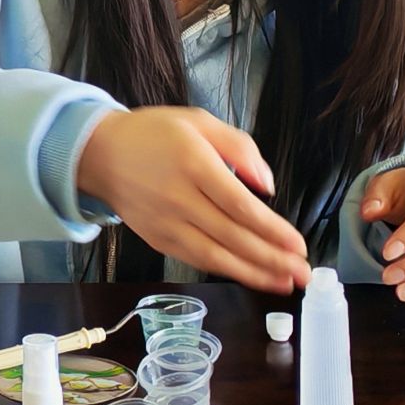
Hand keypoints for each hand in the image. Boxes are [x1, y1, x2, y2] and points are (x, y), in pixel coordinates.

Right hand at [77, 107, 310, 292]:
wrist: (100, 153)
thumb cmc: (154, 134)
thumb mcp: (198, 121)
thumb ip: (239, 147)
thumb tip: (267, 186)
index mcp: (192, 163)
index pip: (240, 205)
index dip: (273, 230)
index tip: (299, 245)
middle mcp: (178, 198)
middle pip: (233, 236)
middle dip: (273, 259)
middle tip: (304, 274)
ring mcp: (165, 223)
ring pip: (216, 256)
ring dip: (254, 274)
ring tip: (285, 284)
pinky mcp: (158, 239)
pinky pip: (197, 260)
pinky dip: (227, 271)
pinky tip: (250, 276)